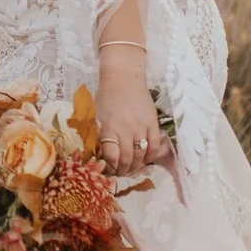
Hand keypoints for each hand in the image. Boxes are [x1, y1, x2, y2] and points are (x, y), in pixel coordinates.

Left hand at [90, 56, 166, 176]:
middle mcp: (125, 128)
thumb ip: (98, 136)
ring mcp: (140, 125)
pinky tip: (145, 161)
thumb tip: (97, 158)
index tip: (107, 172)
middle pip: (127, 159)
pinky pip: (154, 146)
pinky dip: (150, 157)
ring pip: (141, 155)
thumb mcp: (96, 116)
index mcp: (108, 127)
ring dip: (136, 167)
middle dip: (122, 171)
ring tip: (131, 169)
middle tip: (119, 173)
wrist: (123, 77)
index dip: (109, 169)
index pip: (111, 156)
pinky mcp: (152, 122)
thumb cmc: (106, 97)